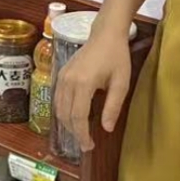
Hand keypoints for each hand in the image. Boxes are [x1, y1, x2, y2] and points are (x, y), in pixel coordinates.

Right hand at [53, 22, 132, 160]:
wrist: (105, 34)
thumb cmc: (116, 56)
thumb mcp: (121, 83)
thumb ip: (113, 106)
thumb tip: (106, 129)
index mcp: (83, 83)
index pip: (78, 116)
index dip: (82, 135)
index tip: (89, 146)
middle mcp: (68, 81)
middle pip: (65, 115)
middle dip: (74, 132)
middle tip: (86, 144)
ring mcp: (62, 76)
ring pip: (59, 108)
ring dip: (67, 124)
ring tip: (80, 133)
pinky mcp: (60, 74)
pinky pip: (57, 98)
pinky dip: (63, 112)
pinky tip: (74, 117)